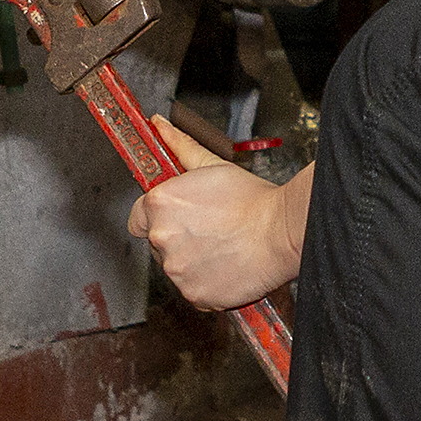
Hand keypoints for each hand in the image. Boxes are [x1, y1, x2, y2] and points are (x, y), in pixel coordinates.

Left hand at [126, 122, 306, 309]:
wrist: (282, 232)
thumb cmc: (252, 200)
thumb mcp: (213, 165)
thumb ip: (179, 147)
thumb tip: (159, 126)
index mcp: (160, 204)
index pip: (138, 218)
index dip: (157, 218)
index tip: (177, 218)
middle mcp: (162, 238)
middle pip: (158, 243)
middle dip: (178, 238)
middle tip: (210, 229)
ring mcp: (177, 269)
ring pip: (176, 267)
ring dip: (193, 260)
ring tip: (222, 246)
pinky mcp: (194, 294)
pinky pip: (193, 289)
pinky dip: (207, 281)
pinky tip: (226, 265)